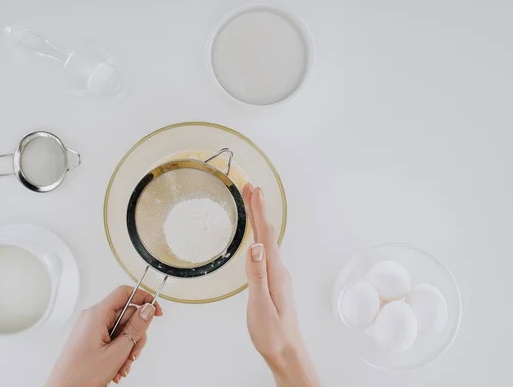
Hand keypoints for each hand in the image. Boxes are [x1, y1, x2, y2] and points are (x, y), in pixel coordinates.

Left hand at [46, 286, 162, 385]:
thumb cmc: (80, 376)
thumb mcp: (116, 352)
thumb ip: (135, 328)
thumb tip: (147, 310)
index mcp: (97, 315)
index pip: (125, 293)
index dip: (144, 299)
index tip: (156, 311)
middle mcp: (92, 318)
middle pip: (126, 316)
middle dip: (134, 336)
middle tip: (133, 353)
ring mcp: (90, 329)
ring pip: (121, 330)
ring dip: (127, 348)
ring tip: (122, 366)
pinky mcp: (90, 339)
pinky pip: (112, 339)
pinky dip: (118, 352)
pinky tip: (116, 367)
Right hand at [243, 184, 319, 386]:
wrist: (286, 351)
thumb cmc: (272, 333)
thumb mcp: (261, 305)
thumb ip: (257, 276)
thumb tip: (255, 247)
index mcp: (275, 272)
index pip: (265, 235)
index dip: (259, 211)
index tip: (254, 190)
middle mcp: (278, 269)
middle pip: (267, 233)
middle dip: (259, 208)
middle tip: (252, 187)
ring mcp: (277, 274)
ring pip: (267, 239)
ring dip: (260, 219)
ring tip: (253, 204)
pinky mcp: (273, 281)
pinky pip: (266, 250)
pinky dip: (259, 235)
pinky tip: (256, 236)